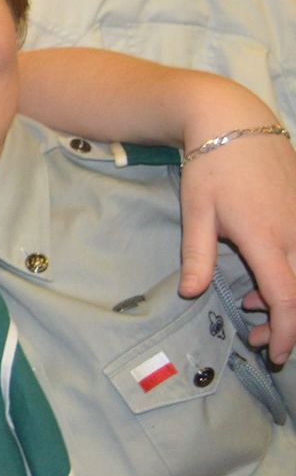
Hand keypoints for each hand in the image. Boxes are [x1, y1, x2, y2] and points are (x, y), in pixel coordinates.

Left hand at [178, 129, 295, 364]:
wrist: (233, 121)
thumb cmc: (209, 166)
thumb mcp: (196, 211)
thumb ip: (197, 255)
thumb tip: (191, 293)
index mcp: (265, 237)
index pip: (287, 299)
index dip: (285, 333)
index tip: (276, 354)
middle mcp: (295, 232)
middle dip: (286, 324)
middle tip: (257, 339)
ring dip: (289, 299)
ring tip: (255, 303)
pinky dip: (293, 273)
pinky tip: (266, 274)